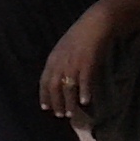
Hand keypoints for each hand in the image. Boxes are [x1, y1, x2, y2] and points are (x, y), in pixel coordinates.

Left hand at [39, 5, 113, 121]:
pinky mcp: (87, 63)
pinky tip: (86, 101)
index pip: (45, 81)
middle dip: (56, 102)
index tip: (45, 108)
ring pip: (68, 87)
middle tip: (59, 115)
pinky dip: (85, 92)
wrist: (95, 25)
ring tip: (71, 114)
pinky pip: (84, 81)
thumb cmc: (80, 36)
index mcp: (53, 59)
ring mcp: (73, 64)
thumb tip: (58, 77)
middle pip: (55, 87)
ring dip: (69, 102)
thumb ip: (59, 62)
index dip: (44, 95)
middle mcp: (60, 63)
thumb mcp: (63, 48)